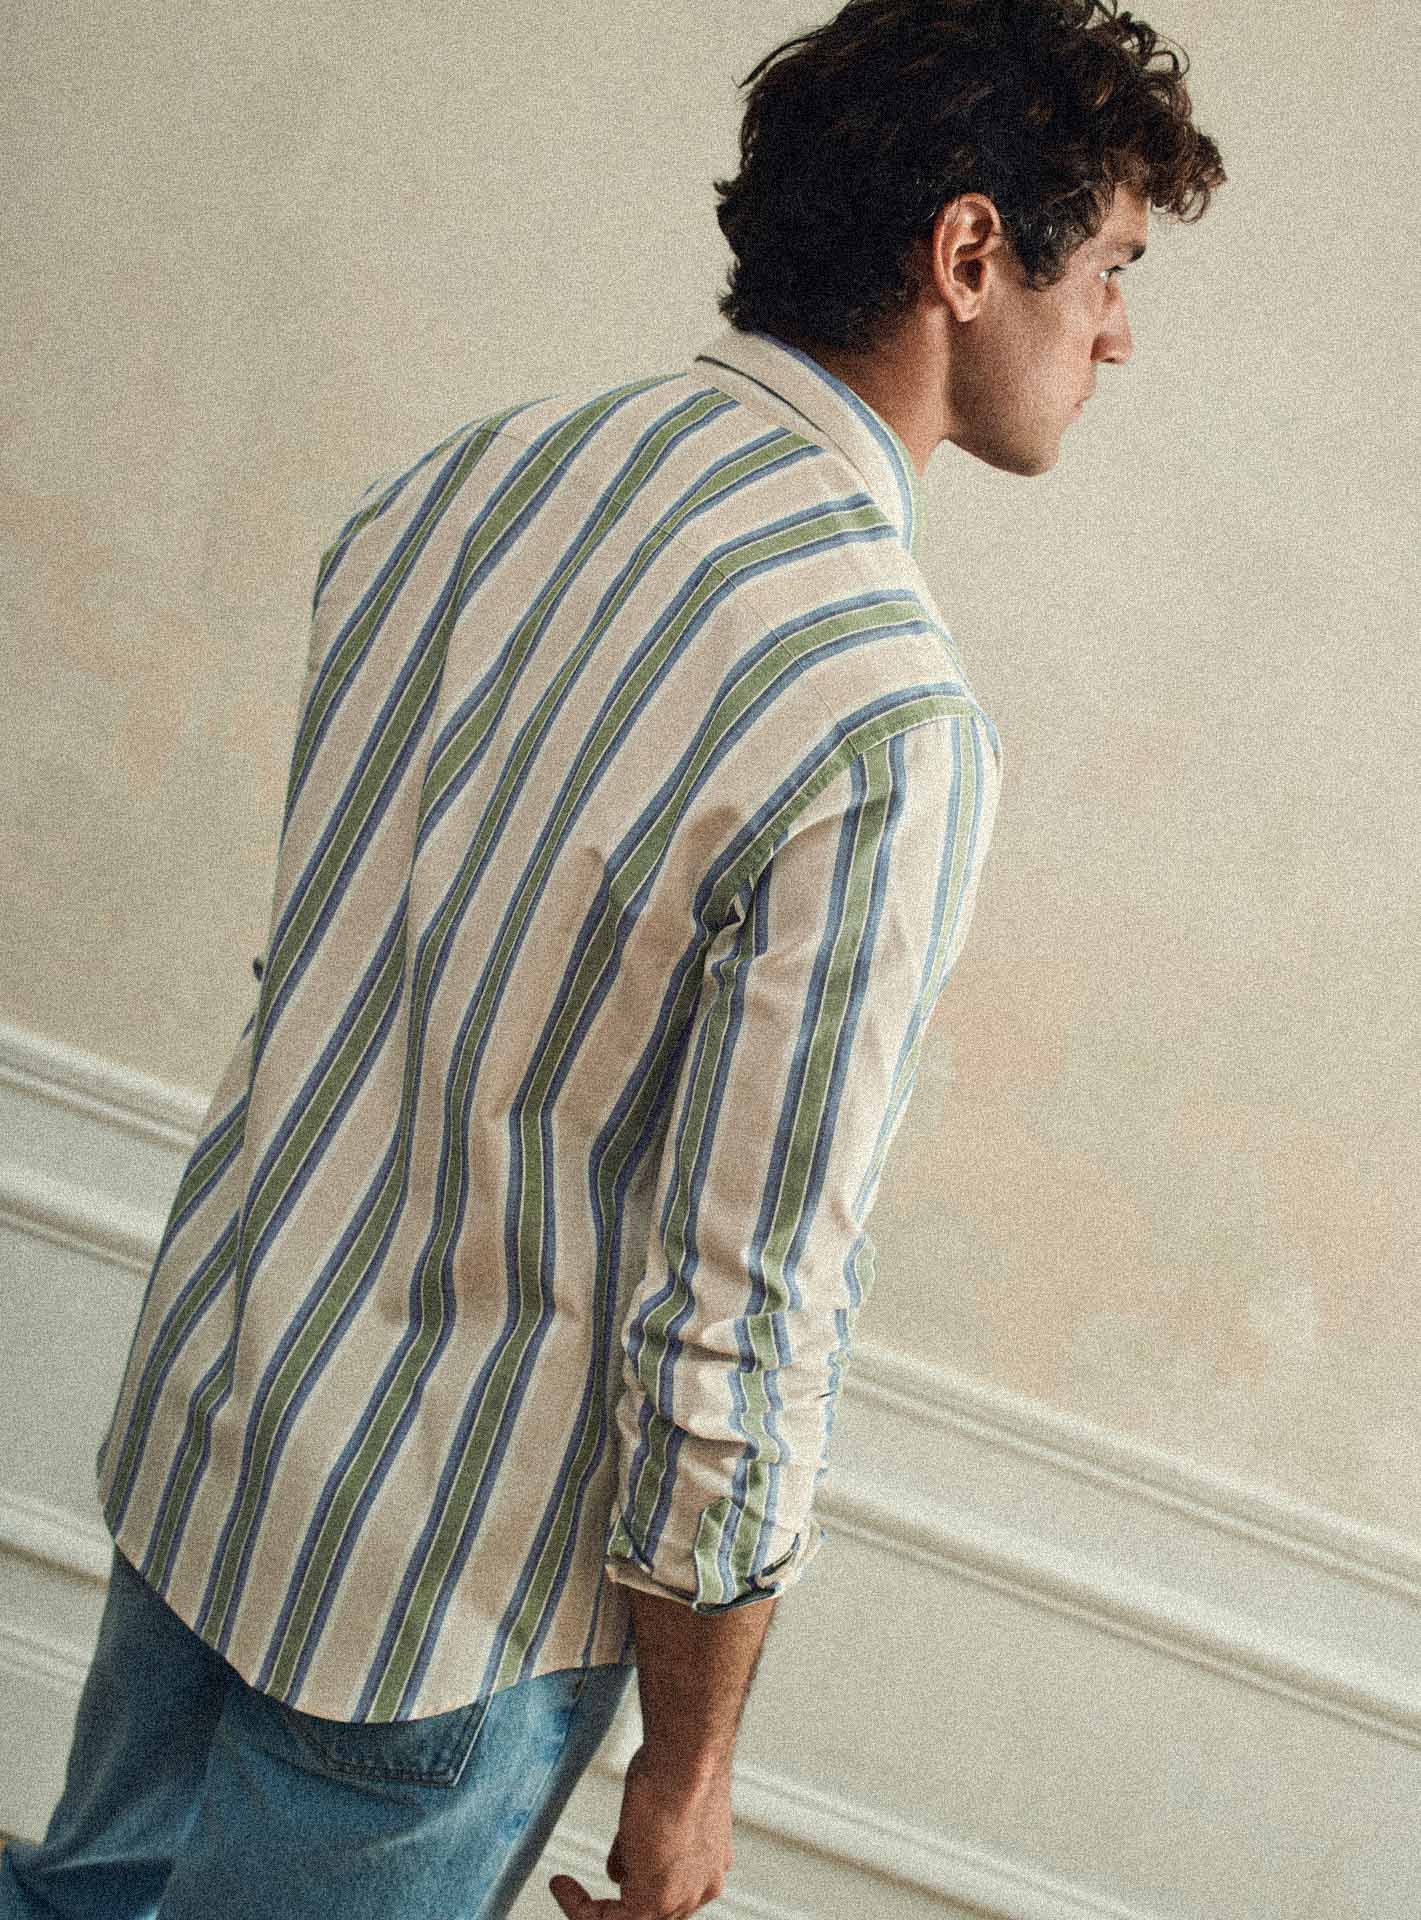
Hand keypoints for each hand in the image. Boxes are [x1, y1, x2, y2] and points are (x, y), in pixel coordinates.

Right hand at [549, 1743, 732, 1918]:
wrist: (686, 1760)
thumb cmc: (677, 1763)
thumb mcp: (655, 1810)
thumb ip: (639, 1847)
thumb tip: (619, 1871)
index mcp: (709, 1862)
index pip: (670, 1887)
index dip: (635, 1877)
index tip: (611, 1866)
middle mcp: (703, 1886)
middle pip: (655, 1910)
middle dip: (618, 1902)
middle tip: (582, 1896)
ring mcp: (685, 1897)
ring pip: (636, 1919)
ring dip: (596, 1911)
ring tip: (567, 1891)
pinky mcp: (656, 1901)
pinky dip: (582, 1910)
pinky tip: (563, 1887)